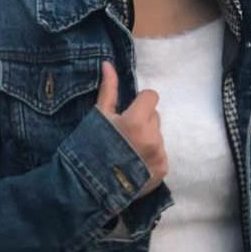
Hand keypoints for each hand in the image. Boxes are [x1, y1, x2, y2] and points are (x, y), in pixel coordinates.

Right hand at [95, 61, 167, 198]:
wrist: (88, 187)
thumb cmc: (89, 147)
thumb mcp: (98, 116)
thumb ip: (109, 90)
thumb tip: (109, 64)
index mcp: (138, 122)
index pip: (152, 97)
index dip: (139, 102)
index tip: (127, 113)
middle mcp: (153, 139)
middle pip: (155, 117)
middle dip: (142, 122)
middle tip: (123, 136)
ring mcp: (159, 156)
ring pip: (158, 135)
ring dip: (147, 139)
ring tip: (127, 152)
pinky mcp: (163, 170)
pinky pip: (160, 153)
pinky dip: (150, 157)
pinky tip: (134, 164)